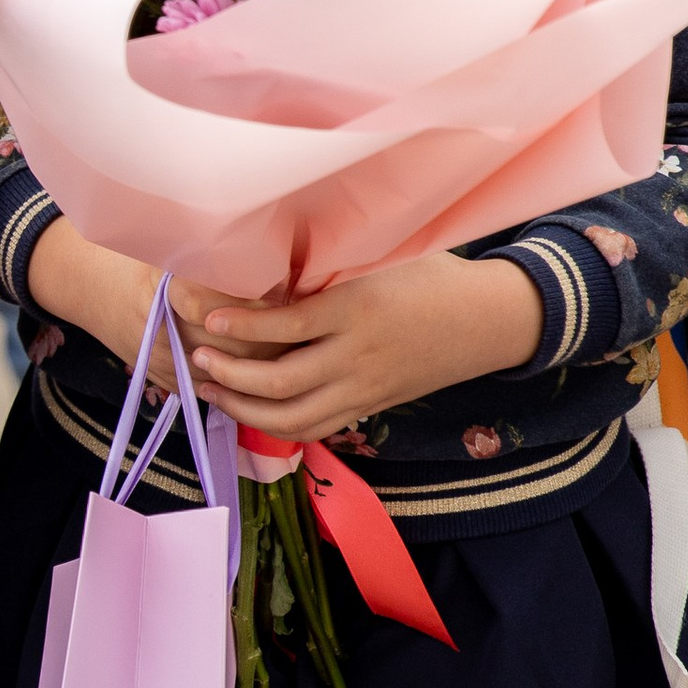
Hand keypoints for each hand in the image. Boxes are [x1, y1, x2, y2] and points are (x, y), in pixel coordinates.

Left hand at [184, 255, 542, 444]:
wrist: (489, 319)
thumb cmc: (432, 277)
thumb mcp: (382, 261)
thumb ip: (330, 271)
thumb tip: (269, 265)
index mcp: (358, 310)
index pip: (287, 326)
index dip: (242, 327)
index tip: (208, 319)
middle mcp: (358, 356)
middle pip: (280, 383)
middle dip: (230, 377)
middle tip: (197, 359)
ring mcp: (365, 388)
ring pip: (293, 418)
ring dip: (243, 409)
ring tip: (210, 390)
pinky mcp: (371, 406)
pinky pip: (316, 427)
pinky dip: (276, 425)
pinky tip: (248, 411)